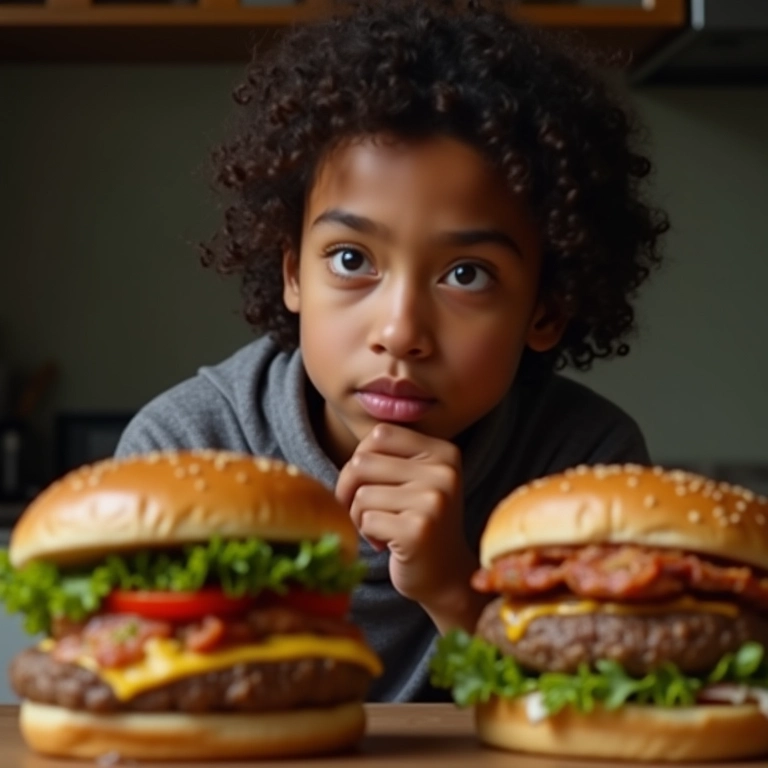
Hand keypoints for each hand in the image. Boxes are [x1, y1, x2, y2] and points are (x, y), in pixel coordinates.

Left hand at [335, 423, 488, 632]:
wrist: (445, 577)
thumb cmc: (417, 523)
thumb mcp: (413, 479)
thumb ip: (387, 455)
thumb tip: (349, 439)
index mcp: (443, 452)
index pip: (379, 434)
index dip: (360, 460)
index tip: (369, 485)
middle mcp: (444, 472)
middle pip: (362, 462)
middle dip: (350, 491)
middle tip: (367, 513)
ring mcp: (434, 501)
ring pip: (360, 495)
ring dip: (359, 517)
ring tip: (383, 529)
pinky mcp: (419, 530)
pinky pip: (365, 521)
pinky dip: (367, 535)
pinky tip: (388, 544)